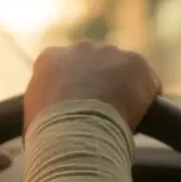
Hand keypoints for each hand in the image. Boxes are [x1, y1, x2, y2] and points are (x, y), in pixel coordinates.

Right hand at [25, 41, 161, 131]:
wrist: (74, 131)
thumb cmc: (48, 133)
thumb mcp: (33, 118)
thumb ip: (43, 111)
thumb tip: (45, 129)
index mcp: (50, 58)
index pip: (66, 70)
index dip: (76, 90)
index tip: (80, 109)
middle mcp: (80, 48)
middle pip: (97, 64)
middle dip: (101, 84)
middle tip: (104, 113)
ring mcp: (110, 53)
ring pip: (123, 70)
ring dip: (125, 89)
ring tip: (123, 119)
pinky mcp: (135, 62)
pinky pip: (147, 82)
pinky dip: (147, 99)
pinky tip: (141, 118)